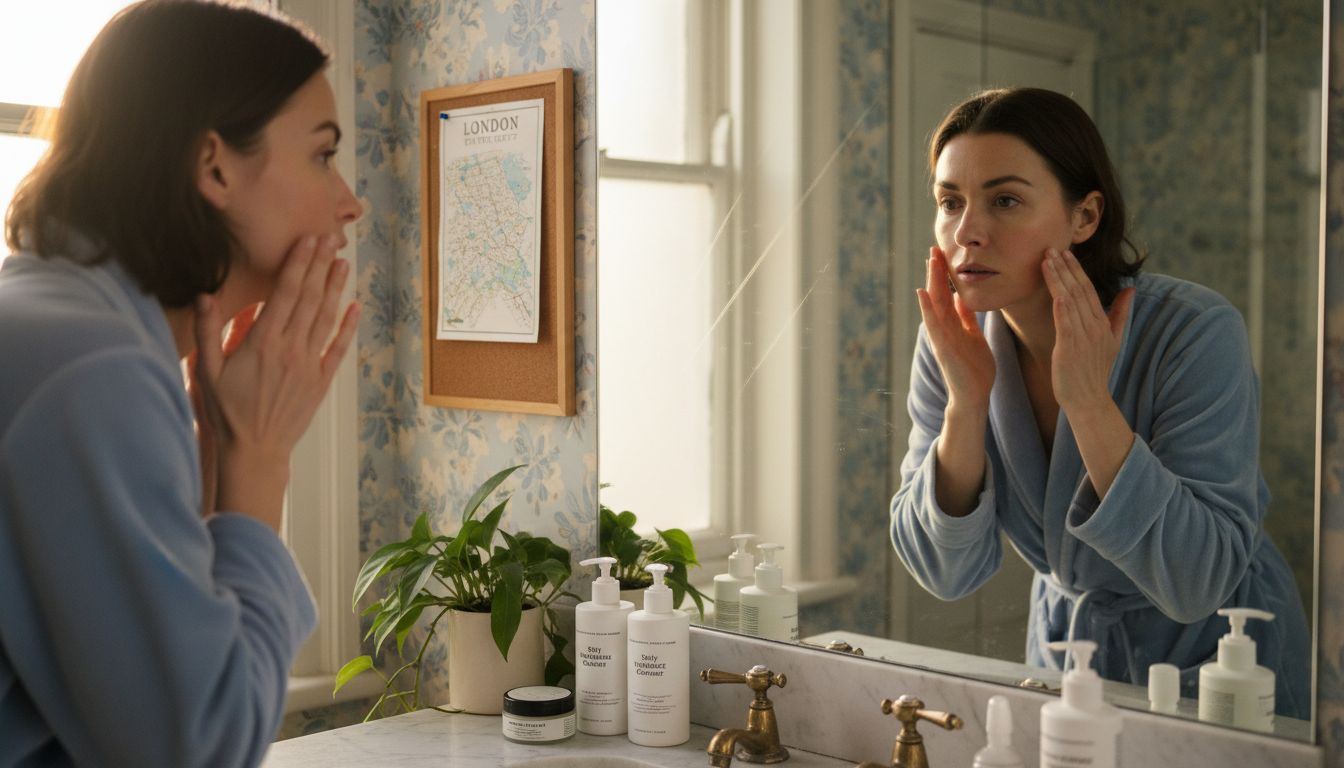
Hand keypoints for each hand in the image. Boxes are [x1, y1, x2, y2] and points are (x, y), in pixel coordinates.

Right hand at [192, 235, 358, 529]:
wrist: (253, 451)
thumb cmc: (225, 412)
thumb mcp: (205, 371)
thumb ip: (207, 332)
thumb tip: (204, 295)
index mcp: (262, 343)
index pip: (285, 294)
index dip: (298, 264)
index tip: (307, 241)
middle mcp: (290, 350)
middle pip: (309, 300)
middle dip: (319, 267)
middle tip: (329, 239)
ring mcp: (309, 366)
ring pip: (326, 319)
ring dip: (335, 289)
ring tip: (342, 263)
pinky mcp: (320, 382)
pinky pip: (337, 349)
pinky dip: (347, 327)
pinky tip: (355, 307)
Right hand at [915, 246, 994, 413]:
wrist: (973, 396)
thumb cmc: (974, 369)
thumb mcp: (973, 336)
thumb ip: (965, 318)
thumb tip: (961, 298)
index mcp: (952, 324)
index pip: (947, 294)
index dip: (945, 274)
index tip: (943, 254)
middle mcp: (944, 328)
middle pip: (938, 294)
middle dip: (937, 272)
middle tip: (934, 248)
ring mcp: (941, 337)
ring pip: (934, 305)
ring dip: (931, 282)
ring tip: (929, 262)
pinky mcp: (943, 348)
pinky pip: (934, 324)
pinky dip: (927, 308)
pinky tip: (922, 292)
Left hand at [1041, 248, 1134, 412]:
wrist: (1089, 399)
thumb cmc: (1095, 371)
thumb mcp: (1113, 339)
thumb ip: (1120, 313)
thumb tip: (1131, 289)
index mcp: (1102, 323)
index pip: (1088, 289)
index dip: (1076, 270)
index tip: (1064, 253)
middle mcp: (1094, 326)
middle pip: (1079, 290)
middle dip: (1066, 267)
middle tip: (1052, 248)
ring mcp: (1083, 336)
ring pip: (1070, 300)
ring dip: (1058, 278)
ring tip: (1046, 259)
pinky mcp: (1070, 346)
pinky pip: (1065, 320)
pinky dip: (1061, 302)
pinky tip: (1054, 288)